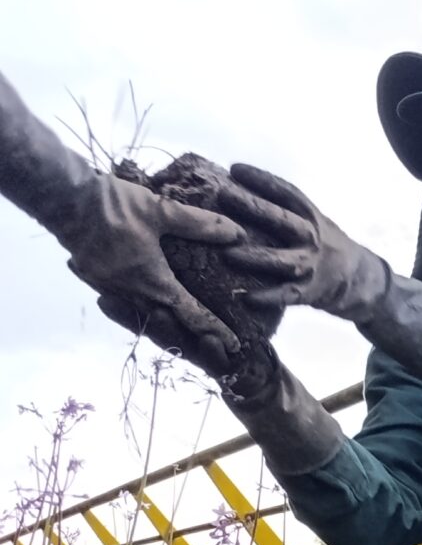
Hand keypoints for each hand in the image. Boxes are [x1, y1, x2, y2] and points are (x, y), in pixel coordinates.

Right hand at [56, 175, 245, 372]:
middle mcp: (131, 293)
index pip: (192, 315)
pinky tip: (148, 301)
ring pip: (143, 315)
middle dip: (191, 334)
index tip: (235, 346)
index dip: (216, 331)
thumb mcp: (161, 210)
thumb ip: (200, 224)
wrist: (61, 198)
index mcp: (153, 283)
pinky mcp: (95, 279)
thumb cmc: (112, 205)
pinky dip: (138, 306)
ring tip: (183, 325)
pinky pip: (122, 302)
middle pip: (167, 324)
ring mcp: (110, 288)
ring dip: (164, 322)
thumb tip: (237, 234)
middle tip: (215, 342)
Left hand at [211, 162, 391, 321]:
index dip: (261, 180)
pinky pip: (285, 295)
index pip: (286, 192)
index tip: (235, 170)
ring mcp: (310, 264)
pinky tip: (245, 297)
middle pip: (280, 219)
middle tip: (224, 195)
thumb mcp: (312, 220)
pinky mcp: (308, 291)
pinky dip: (267, 297)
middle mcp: (312, 237)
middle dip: (252, 207)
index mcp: (311, 215)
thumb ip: (283, 209)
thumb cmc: (322, 244)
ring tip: (226, 253)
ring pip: (280, 259)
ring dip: (253, 256)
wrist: (358, 278)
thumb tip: (234, 189)